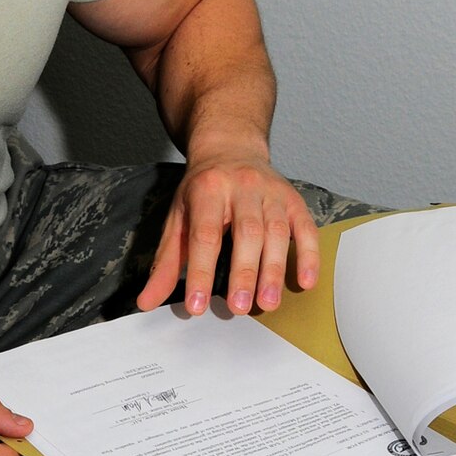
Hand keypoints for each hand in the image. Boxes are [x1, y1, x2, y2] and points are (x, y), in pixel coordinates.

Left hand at [136, 156, 319, 315]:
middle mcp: (242, 187)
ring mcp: (271, 192)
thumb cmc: (201, 190)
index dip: (202, 272)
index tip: (197, 305)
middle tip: (238, 308)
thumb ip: (166, 263)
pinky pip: (306, 227)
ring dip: (274, 270)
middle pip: (247, 233)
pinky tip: (306, 281)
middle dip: (243, 273)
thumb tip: (146, 301)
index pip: (204, 235)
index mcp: (207, 190)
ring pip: (277, 232)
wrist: (230, 147)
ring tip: (267, 303)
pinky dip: (309, 255)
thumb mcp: (177, 220)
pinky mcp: (293, 199)